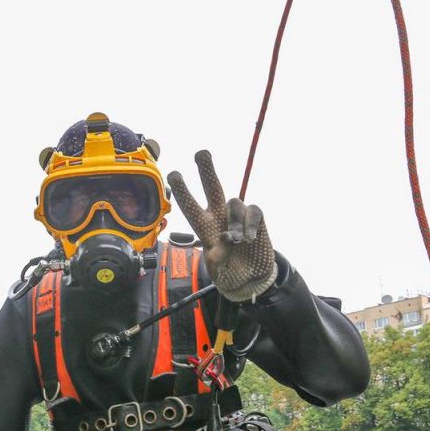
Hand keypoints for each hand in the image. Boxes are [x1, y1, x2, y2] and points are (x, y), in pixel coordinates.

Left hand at [168, 151, 276, 301]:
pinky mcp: (255, 218)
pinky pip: (253, 210)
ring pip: (235, 202)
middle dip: (207, 169)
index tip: (174, 174)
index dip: (183, 191)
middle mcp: (219, 216)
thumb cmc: (230, 272)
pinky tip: (251, 239)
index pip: (191, 206)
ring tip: (237, 242)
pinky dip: (251, 224)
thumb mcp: (219, 271)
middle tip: (201, 153)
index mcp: (205, 227)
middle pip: (212, 188)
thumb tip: (225, 238)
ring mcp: (237, 215)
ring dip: (236, 222)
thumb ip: (218, 257)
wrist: (253, 277)